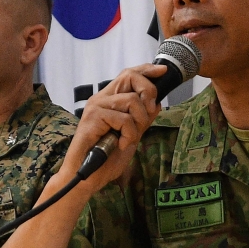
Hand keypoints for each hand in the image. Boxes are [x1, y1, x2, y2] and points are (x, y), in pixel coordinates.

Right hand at [60, 63, 167, 192]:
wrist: (85, 177)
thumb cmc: (105, 159)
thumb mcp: (131, 136)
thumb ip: (141, 120)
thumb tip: (156, 104)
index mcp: (108, 100)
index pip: (128, 75)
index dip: (146, 70)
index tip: (162, 71)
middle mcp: (101, 98)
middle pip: (129, 76)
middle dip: (147, 91)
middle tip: (149, 112)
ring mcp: (96, 106)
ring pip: (132, 100)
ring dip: (139, 122)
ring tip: (129, 138)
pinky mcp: (94, 117)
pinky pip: (124, 118)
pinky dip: (129, 134)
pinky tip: (122, 144)